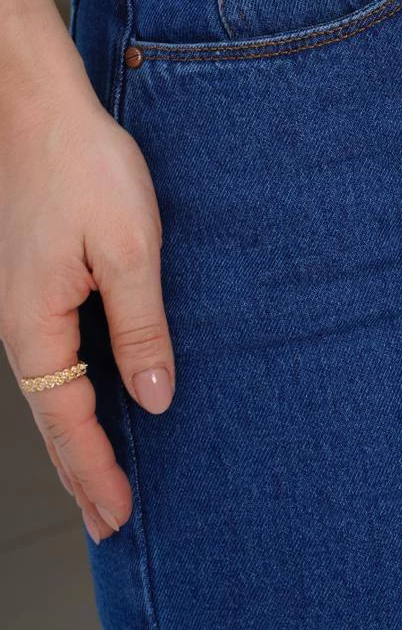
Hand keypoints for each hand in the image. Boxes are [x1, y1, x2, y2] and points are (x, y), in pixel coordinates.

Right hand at [0, 86, 173, 543]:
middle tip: (110, 522)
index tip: (120, 517)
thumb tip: (153, 395)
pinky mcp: (34, 282)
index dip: (96, 472)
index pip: (68, 423)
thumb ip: (140, 326)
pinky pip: (53, 356)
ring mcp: (22, 304)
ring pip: (50, 389)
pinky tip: (94, 397)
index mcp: (35, 326)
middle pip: (51, 418)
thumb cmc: (80, 166)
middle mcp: (19, 325)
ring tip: (103, 478)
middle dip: (81, 473)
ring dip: (77, 437)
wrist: (38, 107)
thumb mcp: (128, 248)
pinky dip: (73, 393)